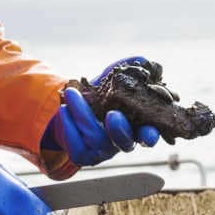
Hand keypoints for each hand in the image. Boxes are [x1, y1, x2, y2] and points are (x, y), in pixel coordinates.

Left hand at [41, 56, 161, 166]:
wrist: (69, 111)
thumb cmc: (96, 97)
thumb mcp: (110, 81)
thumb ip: (125, 70)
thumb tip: (142, 59)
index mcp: (134, 126)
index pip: (148, 135)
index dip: (150, 135)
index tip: (149, 134)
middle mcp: (121, 141)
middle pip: (125, 142)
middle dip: (120, 130)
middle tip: (113, 115)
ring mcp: (102, 151)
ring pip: (96, 138)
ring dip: (84, 114)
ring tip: (72, 93)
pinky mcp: (83, 155)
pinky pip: (76, 145)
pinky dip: (69, 125)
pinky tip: (64, 110)